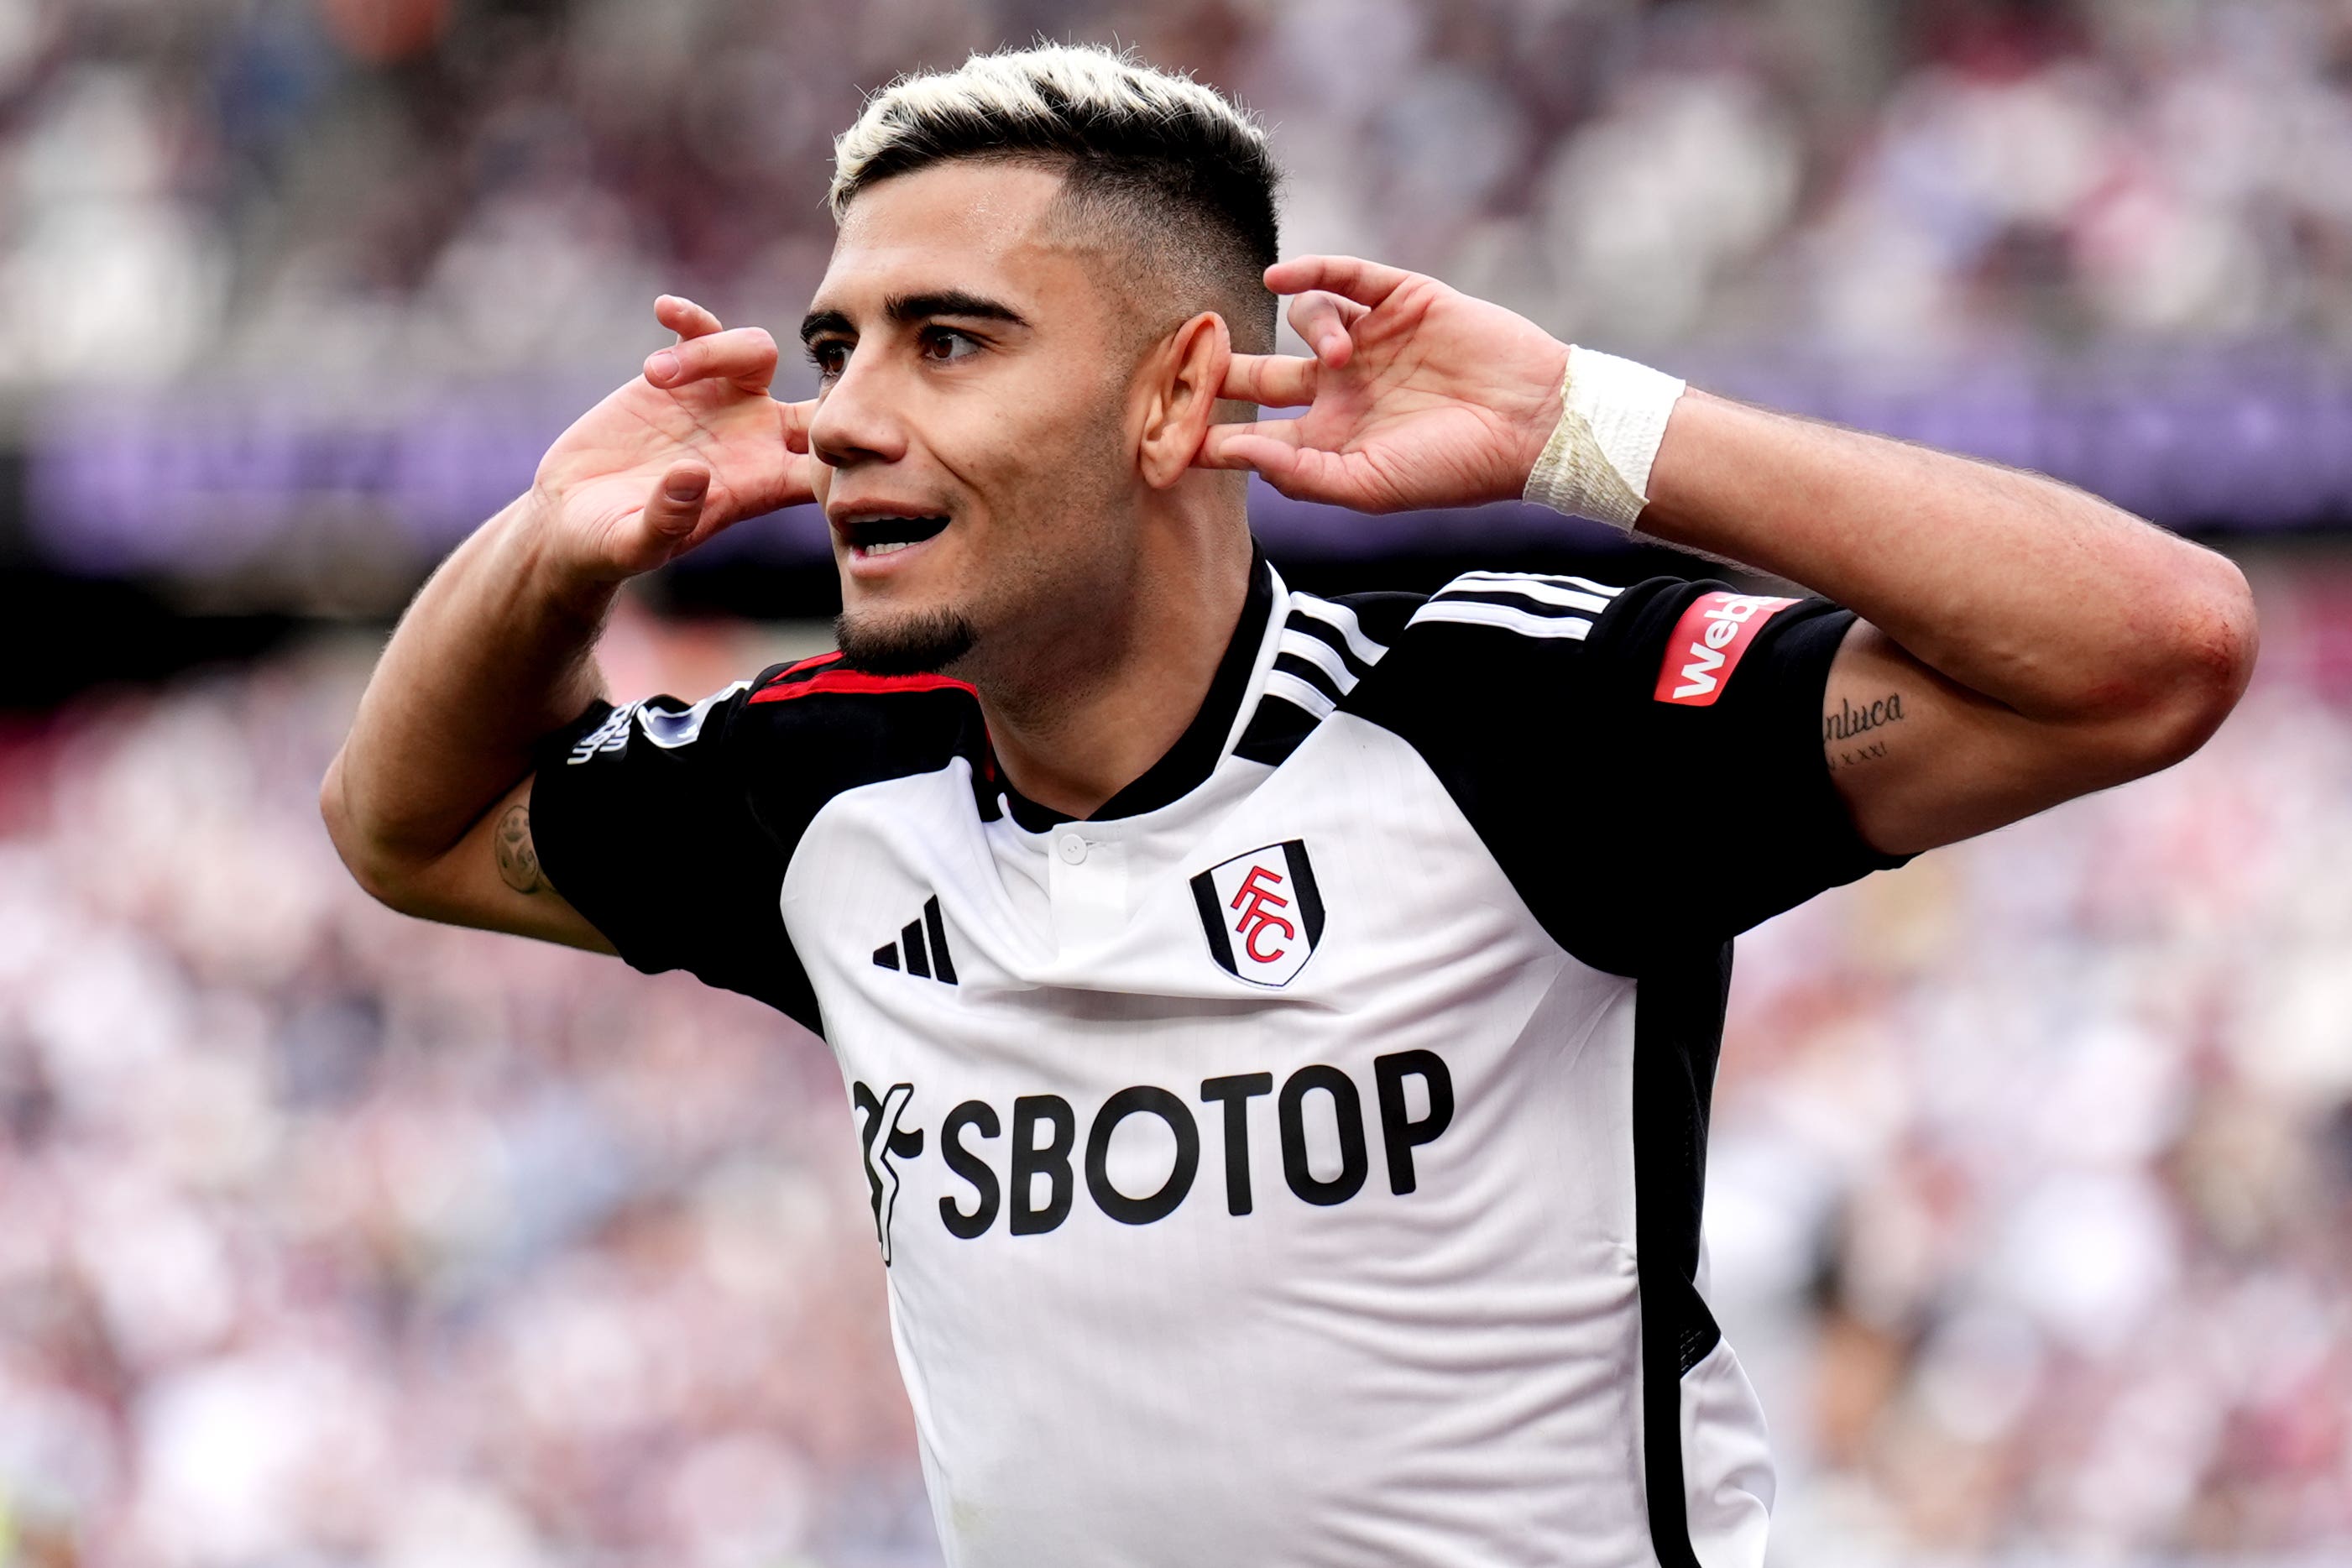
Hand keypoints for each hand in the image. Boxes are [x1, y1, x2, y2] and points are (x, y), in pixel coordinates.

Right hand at [528, 296, 818, 584]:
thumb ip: (667, 519)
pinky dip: (691, 316)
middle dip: (796, 378)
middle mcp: (752, 440)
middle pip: (809, 397)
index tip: (807, 434)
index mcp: (761, 485)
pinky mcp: (678, 376)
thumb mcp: (634, 546)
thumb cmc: (608, 545)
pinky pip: (702, 331)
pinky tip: (664, 309)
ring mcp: (718, 402)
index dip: (837, 448)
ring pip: (757, 352)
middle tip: (752, 383)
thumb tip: (693, 473)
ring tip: (655, 376)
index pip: (827, 466)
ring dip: (716, 351)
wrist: (567, 515)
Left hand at [1195, 256, 1570, 513]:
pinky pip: (1343, 274)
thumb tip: (1235, 451)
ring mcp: (1371, 340)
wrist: (1533, 424)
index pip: (1251, 433)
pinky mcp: (1400, 299)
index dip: (1209, 432)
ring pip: (1304, 319)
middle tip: (1183, 359)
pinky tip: (1277, 276)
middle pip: (1258, 371)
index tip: (1165, 433)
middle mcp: (1343, 388)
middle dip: (1218, 366)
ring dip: (1310, 330)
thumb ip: (1299, 473)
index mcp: (1330, 438)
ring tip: (1345, 356)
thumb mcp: (1368, 486)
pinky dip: (1309, 270)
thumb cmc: (1454, 468)